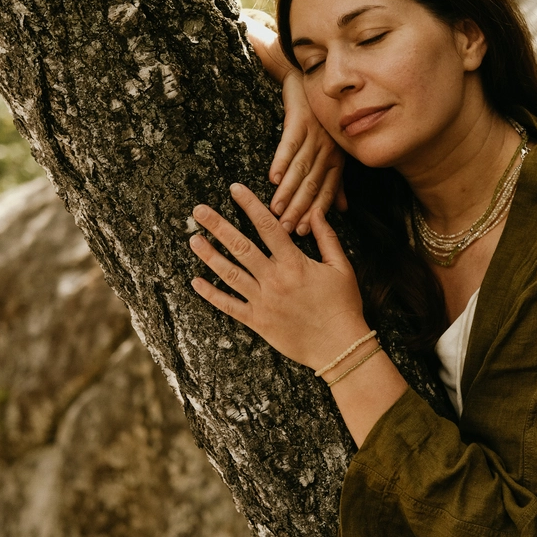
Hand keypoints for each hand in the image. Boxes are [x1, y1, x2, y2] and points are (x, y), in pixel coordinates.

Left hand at [189, 183, 366, 370]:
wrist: (339, 346)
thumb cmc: (343, 306)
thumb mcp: (341, 267)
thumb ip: (326, 237)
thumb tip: (315, 211)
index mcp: (294, 263)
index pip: (268, 226)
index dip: (250, 205)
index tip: (234, 189)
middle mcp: (274, 279)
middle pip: (241, 246)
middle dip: (217, 226)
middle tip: (198, 210)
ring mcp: (263, 301)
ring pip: (230, 273)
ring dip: (210, 255)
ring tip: (193, 239)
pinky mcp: (257, 321)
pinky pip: (229, 306)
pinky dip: (211, 294)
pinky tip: (196, 282)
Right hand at [241, 10, 345, 236]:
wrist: (310, 77)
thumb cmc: (320, 115)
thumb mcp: (334, 148)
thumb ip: (337, 180)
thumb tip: (343, 209)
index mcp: (336, 158)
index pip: (325, 191)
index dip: (315, 212)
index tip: (303, 233)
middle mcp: (328, 148)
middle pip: (312, 184)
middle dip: (300, 209)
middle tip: (286, 230)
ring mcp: (316, 134)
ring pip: (301, 168)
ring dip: (288, 191)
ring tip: (275, 210)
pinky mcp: (301, 118)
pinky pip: (291, 142)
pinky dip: (282, 160)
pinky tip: (272, 177)